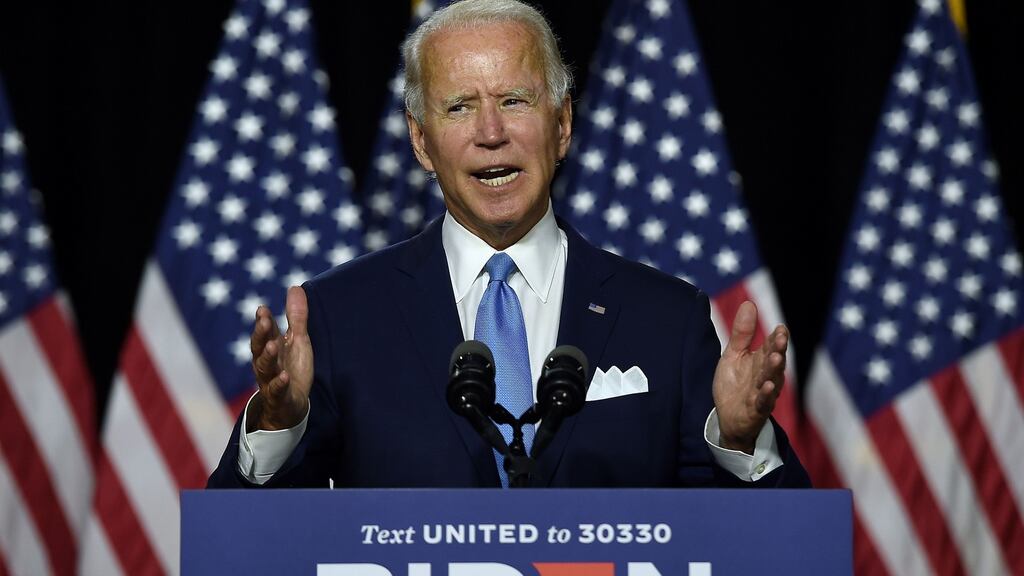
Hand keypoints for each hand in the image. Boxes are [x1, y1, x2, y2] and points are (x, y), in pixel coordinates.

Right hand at [246, 286, 313, 431]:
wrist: (290, 405)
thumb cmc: (292, 368)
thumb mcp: (298, 341)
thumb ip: (296, 317)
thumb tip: (295, 287)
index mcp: (270, 347)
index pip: (265, 332)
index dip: (263, 321)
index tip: (262, 309)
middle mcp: (266, 362)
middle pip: (259, 347)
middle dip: (260, 334)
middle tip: (263, 321)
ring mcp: (270, 379)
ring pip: (264, 367)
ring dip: (267, 356)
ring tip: (272, 345)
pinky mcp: (279, 396)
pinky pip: (277, 390)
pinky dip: (279, 383)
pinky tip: (285, 376)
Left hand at [712, 300, 787, 453]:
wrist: (729, 418)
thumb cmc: (735, 385)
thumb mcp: (733, 355)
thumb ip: (742, 333)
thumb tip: (749, 303)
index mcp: (761, 361)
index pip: (770, 346)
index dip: (776, 338)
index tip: (781, 327)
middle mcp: (766, 375)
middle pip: (774, 360)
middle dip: (778, 349)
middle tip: (781, 337)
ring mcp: (763, 393)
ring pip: (771, 379)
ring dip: (774, 369)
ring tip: (777, 357)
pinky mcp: (756, 410)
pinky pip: (763, 402)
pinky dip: (765, 395)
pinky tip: (766, 386)